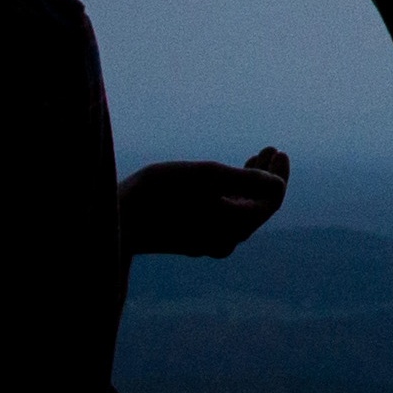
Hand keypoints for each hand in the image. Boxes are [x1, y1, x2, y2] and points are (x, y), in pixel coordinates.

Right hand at [120, 148, 289, 258]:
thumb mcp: (204, 176)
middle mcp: (227, 240)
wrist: (113, 223)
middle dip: (266, 176)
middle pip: (258, 207)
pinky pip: (222, 217)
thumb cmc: (158, 193)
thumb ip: (244, 179)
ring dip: (249, 184)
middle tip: (271, 150)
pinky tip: (224, 179)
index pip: (270, 201)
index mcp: (234, 227)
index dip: (278, 175)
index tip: (277, 150)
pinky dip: (229, 195)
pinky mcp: (192, 240)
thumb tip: (279, 184)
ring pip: (240, 211)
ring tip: (254, 157)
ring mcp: (209, 242)